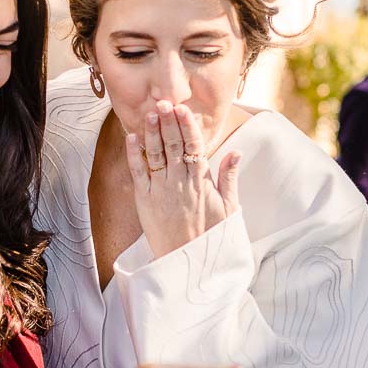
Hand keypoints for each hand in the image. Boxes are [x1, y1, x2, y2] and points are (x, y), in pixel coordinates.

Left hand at [126, 102, 241, 257]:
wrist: (189, 265)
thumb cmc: (211, 237)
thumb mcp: (229, 208)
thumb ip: (229, 178)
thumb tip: (236, 152)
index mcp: (201, 182)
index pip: (195, 147)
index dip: (188, 126)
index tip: (183, 109)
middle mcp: (180, 183)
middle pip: (174, 145)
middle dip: (168, 122)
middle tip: (163, 101)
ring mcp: (161, 191)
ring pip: (156, 155)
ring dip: (152, 133)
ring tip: (150, 113)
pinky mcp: (145, 202)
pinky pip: (138, 174)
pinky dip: (134, 155)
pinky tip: (131, 137)